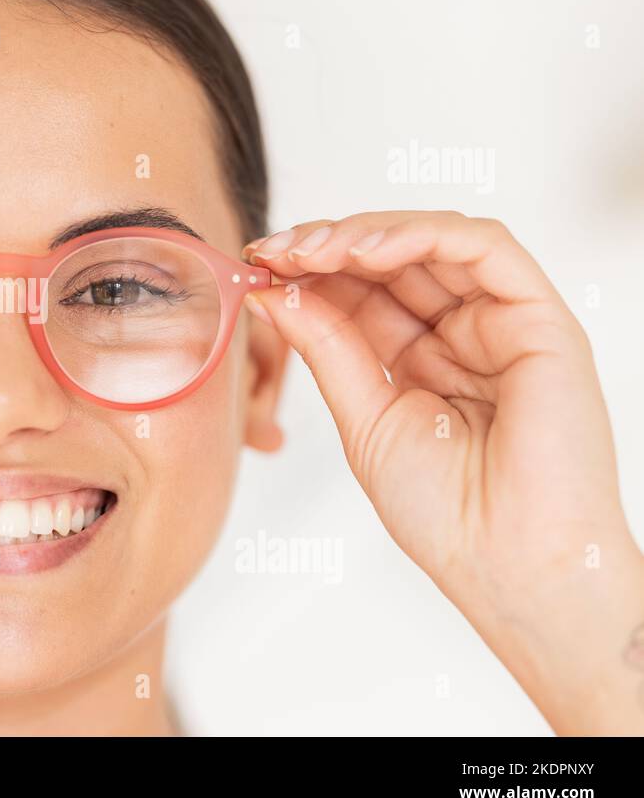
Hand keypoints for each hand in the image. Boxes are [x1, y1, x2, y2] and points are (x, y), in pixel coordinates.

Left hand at [241, 210, 643, 731]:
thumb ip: (326, 347)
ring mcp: (502, 321)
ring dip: (363, 233)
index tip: (257, 265)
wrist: (507, 563)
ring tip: (307, 250)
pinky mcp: (540, 318)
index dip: (309, 269)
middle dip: (325, 245)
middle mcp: (463, 332)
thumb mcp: (363, 417)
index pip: (362, 289)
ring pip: (433, 240)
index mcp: (420, 358)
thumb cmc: (446, 513)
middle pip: (392, 257)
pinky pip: (484, 247)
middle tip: (272, 251)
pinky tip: (364, 251)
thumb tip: (271, 293)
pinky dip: (421, 235)